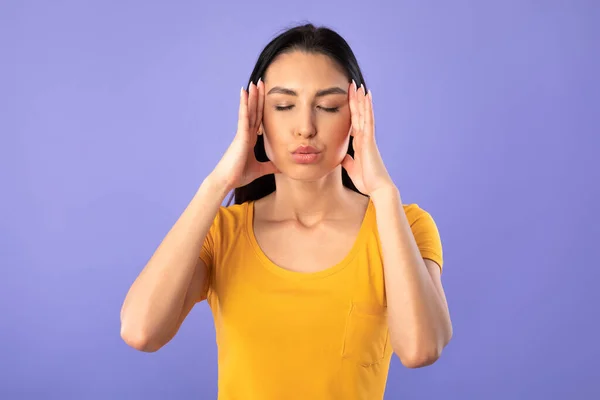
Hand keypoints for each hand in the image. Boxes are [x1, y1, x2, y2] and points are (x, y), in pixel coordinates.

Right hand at [209, 80, 278, 190]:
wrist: (227, 181)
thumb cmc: (239, 175)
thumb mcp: (260, 169)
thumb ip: (270, 166)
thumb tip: (282, 166)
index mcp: (250, 139)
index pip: (258, 119)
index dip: (261, 106)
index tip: (264, 94)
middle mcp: (246, 133)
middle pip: (254, 111)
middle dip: (258, 97)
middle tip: (261, 82)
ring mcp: (242, 133)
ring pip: (248, 111)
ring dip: (251, 97)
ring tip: (254, 83)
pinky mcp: (240, 136)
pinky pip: (243, 118)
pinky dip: (244, 105)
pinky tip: (245, 94)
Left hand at [341, 81, 394, 195]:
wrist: (377, 188)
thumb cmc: (367, 180)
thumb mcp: (352, 168)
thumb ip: (348, 161)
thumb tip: (342, 157)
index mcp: (359, 143)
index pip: (354, 122)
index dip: (352, 110)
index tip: (349, 98)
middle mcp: (364, 138)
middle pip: (359, 115)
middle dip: (356, 100)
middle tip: (353, 85)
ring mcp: (368, 137)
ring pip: (364, 114)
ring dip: (361, 100)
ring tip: (360, 85)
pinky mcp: (369, 140)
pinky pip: (368, 120)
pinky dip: (367, 108)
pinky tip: (367, 97)